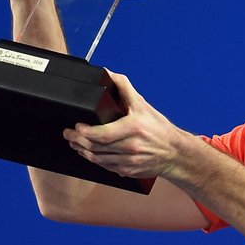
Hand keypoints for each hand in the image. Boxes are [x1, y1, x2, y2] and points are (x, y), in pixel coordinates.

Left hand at [64, 71, 186, 178]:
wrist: (175, 152)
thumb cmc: (159, 128)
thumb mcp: (143, 105)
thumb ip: (124, 88)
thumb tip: (108, 74)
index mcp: (134, 128)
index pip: (103, 134)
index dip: (86, 132)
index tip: (77, 126)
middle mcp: (131, 146)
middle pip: (96, 147)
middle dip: (77, 140)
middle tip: (68, 134)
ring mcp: (129, 161)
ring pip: (97, 159)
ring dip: (82, 151)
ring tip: (74, 142)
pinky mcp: (127, 171)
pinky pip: (105, 167)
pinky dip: (93, 160)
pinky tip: (88, 153)